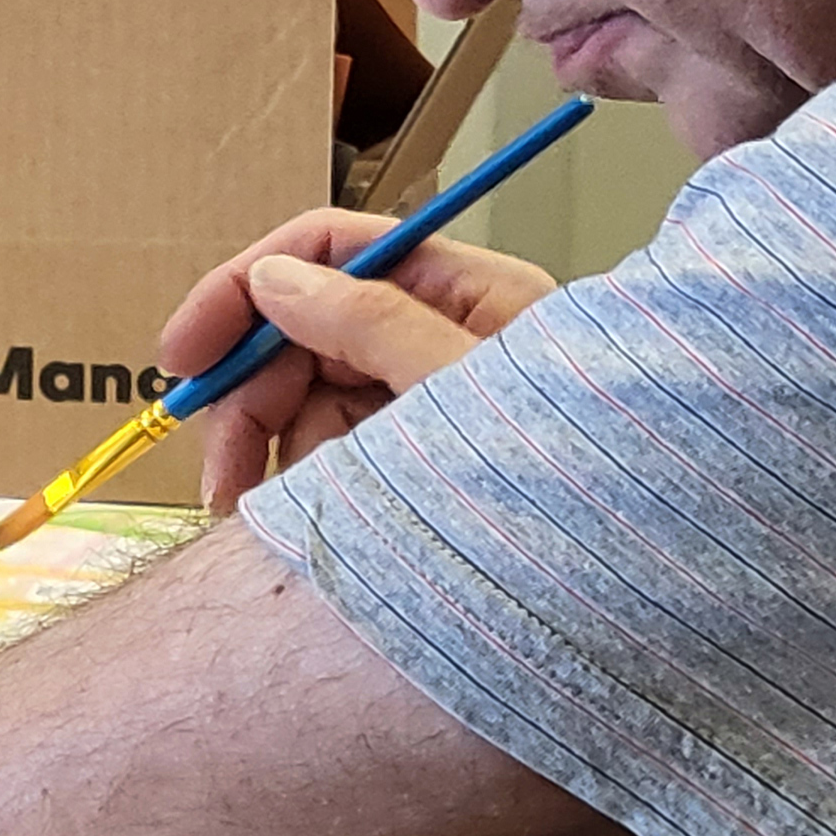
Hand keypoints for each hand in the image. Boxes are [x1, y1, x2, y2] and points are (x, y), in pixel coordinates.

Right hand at [158, 208, 556, 513]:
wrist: (650, 588)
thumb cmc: (582, 486)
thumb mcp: (466, 392)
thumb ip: (373, 324)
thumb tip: (277, 278)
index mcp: (465, 291)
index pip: (329, 247)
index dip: (244, 286)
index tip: (185, 354)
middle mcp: (440, 332)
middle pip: (304, 326)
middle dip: (249, 394)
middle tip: (214, 474)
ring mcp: (426, 395)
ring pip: (308, 395)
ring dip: (269, 449)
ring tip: (266, 514)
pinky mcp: (415, 455)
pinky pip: (331, 447)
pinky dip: (301, 480)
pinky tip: (302, 520)